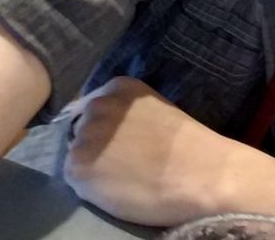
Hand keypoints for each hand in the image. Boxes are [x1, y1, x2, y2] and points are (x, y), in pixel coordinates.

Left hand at [63, 77, 237, 225]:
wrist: (199, 172)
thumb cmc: (186, 145)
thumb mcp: (154, 110)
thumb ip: (127, 112)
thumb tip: (108, 128)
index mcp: (118, 86)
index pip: (93, 107)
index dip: (106, 129)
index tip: (123, 142)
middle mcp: (95, 106)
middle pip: (81, 128)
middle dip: (96, 143)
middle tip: (122, 160)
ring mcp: (83, 135)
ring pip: (77, 154)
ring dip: (92, 164)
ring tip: (121, 175)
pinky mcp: (77, 167)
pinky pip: (75, 180)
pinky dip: (90, 187)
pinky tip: (116, 187)